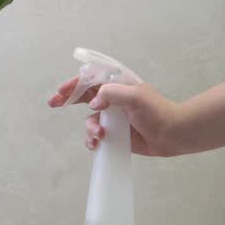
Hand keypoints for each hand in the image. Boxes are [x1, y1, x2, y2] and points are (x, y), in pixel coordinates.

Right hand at [48, 76, 179, 156]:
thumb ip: (111, 94)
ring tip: (99, 135)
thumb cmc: (157, 111)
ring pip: (89, 119)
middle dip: (67, 99)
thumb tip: (93, 104)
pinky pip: (95, 134)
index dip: (74, 84)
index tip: (61, 91)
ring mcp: (112, 116)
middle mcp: (112, 99)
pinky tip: (96, 144)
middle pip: (83, 96)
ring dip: (89, 127)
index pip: (90, 79)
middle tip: (53, 102)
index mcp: (117, 84)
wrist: (172, 134)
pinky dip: (92, 139)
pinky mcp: (113, 132)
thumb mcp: (135, 96)